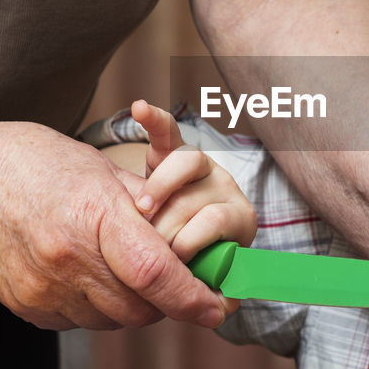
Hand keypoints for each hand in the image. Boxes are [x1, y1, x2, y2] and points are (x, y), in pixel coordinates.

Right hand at [0, 118, 229, 331]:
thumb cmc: (33, 164)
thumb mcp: (99, 167)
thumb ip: (147, 207)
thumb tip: (192, 237)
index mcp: (92, 216)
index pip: (156, 273)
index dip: (195, 297)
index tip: (220, 306)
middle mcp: (66, 259)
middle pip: (142, 307)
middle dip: (169, 300)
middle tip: (176, 279)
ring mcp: (43, 289)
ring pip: (116, 321)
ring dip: (136, 306)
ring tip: (130, 271)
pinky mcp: (28, 308)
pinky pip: (84, 323)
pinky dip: (101, 308)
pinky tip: (92, 276)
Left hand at [129, 100, 257, 257]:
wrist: (211, 261)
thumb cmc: (171, 234)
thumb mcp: (149, 214)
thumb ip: (139, 208)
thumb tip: (125, 217)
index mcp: (175, 160)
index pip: (167, 132)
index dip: (154, 118)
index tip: (139, 108)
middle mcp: (204, 167)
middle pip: (180, 166)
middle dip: (155, 198)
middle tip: (142, 222)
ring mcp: (226, 187)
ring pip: (190, 203)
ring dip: (169, 234)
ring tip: (163, 256)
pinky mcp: (243, 214)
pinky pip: (213, 221)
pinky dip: (190, 243)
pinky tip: (183, 257)